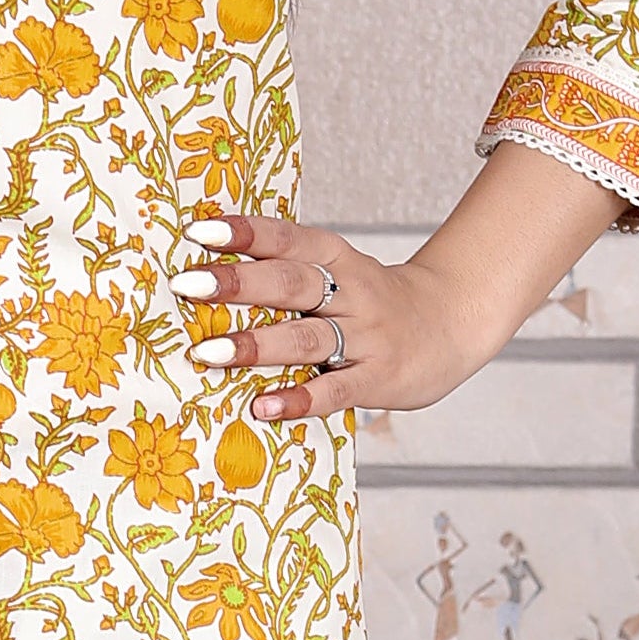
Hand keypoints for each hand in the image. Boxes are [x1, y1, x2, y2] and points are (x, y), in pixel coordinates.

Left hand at [170, 212, 498, 424]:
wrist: (452, 321)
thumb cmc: (374, 297)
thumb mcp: (339, 268)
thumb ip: (287, 267)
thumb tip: (207, 268)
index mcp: (336, 256)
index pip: (287, 238)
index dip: (245, 233)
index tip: (198, 233)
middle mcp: (351, 291)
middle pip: (291, 283)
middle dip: (237, 284)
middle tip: (187, 285)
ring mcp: (366, 337)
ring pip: (306, 337)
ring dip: (256, 345)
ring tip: (207, 353)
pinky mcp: (378, 378)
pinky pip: (335, 390)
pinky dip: (298, 398)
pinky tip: (263, 406)